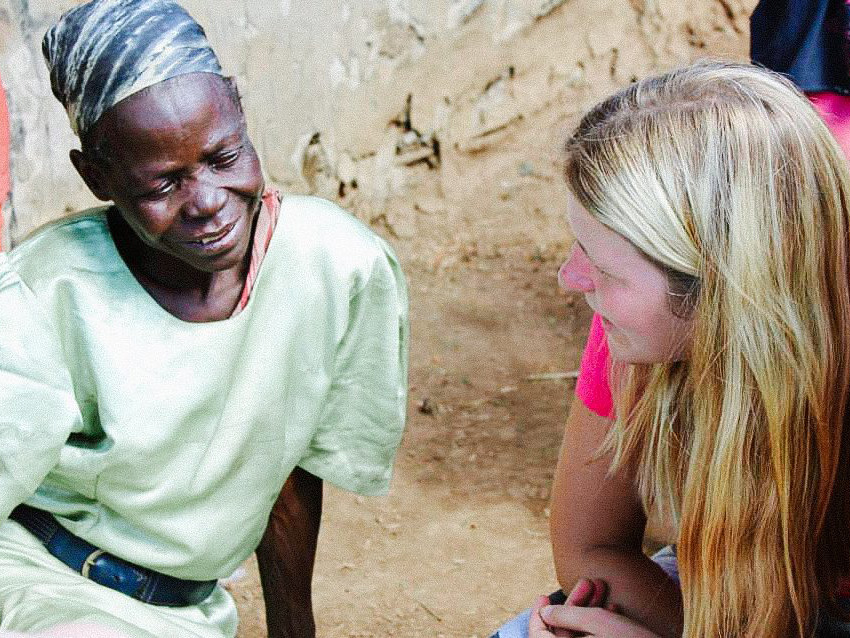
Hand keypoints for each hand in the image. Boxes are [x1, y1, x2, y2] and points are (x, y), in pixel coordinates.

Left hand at [531, 598, 661, 637]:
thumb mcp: (600, 623)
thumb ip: (568, 616)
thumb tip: (545, 612)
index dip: (537, 616)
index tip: (542, 595)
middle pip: (564, 634)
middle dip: (575, 604)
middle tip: (588, 581)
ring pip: (582, 635)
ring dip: (590, 611)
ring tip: (604, 587)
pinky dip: (601, 625)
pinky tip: (613, 608)